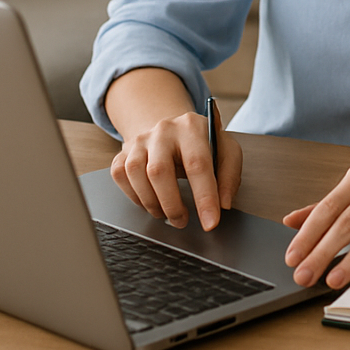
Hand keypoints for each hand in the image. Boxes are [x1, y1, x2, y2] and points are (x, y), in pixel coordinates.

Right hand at [109, 100, 242, 231]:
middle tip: (182, 221)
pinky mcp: (124, 152)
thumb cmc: (201, 144)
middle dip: (171, 205)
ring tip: (167, 212)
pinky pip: (121, 176)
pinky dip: (134, 196)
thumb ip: (229, 176)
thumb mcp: (226, 151)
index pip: (197, 164)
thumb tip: (223, 204)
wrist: (172, 130)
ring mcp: (140, 140)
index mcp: (192, 127)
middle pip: (159, 171)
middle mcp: (163, 130)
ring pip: (136, 174)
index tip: (210, 223)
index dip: (204, 197)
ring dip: (151, 203)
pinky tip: (149, 200)